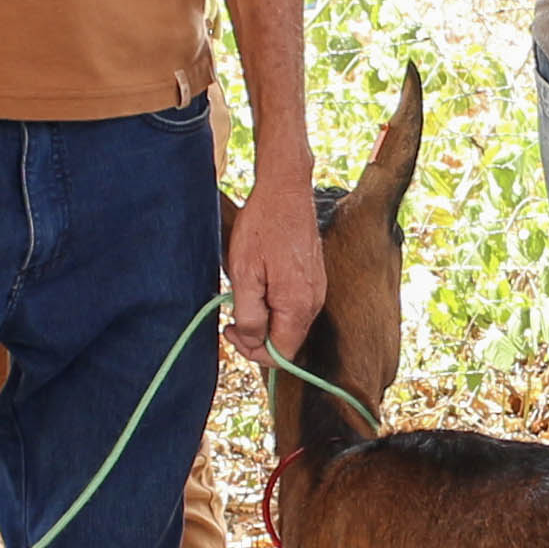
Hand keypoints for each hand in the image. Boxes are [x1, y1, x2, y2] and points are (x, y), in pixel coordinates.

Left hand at [220, 159, 324, 367]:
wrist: (286, 192)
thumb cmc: (262, 229)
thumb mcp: (244, 273)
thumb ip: (250, 315)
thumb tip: (254, 341)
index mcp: (297, 305)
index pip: (282, 354)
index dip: (253, 352)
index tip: (231, 331)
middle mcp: (314, 301)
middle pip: (288, 342)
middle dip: (258, 338)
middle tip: (231, 318)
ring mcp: (317, 290)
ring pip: (291, 325)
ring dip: (265, 321)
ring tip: (244, 298)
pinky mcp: (315, 279)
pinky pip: (296, 308)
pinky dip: (275, 307)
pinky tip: (259, 287)